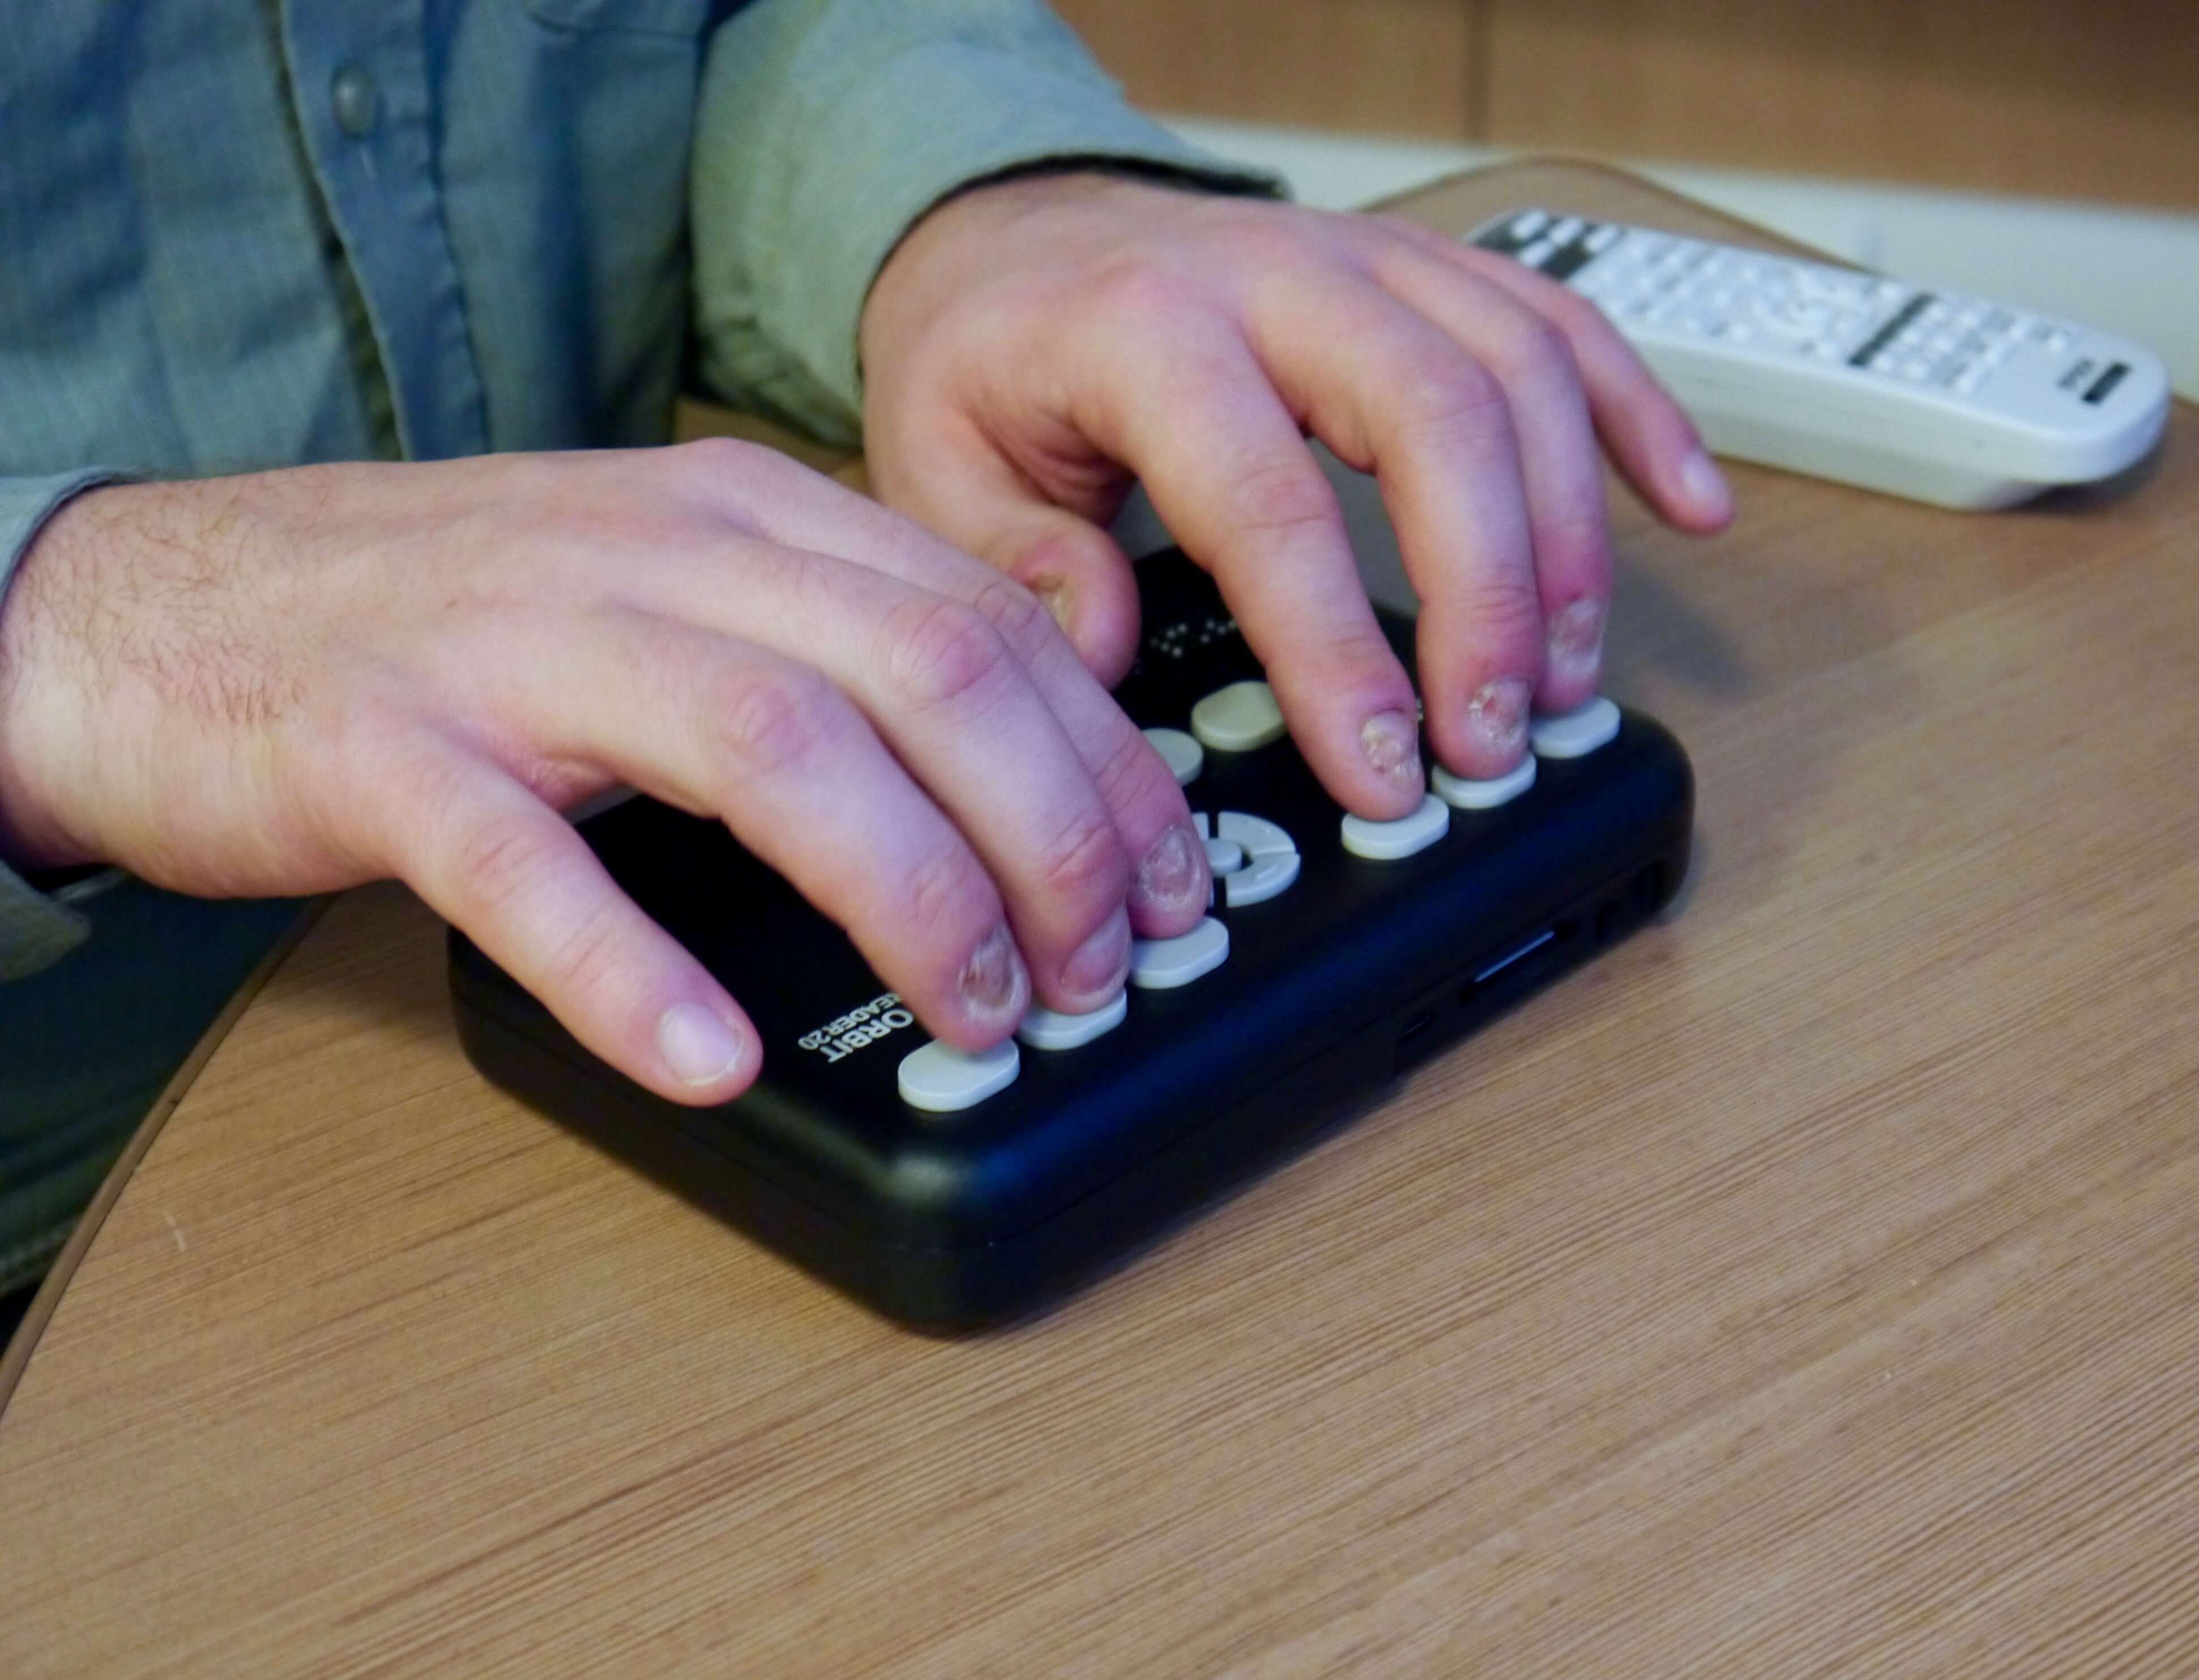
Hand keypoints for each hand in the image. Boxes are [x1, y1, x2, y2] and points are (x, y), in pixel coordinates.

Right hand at [0, 445, 1208, 1100]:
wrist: (155, 605)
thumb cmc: (448, 619)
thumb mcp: (673, 589)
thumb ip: (831, 649)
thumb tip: (1019, 760)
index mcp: (745, 518)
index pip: (992, 624)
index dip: (1111, 766)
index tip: (1173, 883)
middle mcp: (657, 557)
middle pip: (927, 675)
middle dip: (1058, 836)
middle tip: (1102, 971)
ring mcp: (516, 648)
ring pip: (776, 749)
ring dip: (914, 895)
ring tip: (980, 1015)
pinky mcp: (384, 751)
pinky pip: (529, 863)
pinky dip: (632, 966)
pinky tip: (713, 1056)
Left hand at [860, 174, 1733, 820]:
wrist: (1019, 237)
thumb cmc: (993, 356)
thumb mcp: (938, 461)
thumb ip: (1015, 560)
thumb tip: (1102, 648)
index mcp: (1150, 330)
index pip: (1271, 501)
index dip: (1339, 650)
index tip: (1378, 765)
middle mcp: (1283, 275)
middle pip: (1439, 420)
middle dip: (1488, 596)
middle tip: (1493, 737)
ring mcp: (1373, 264)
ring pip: (1523, 375)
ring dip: (1569, 537)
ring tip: (1563, 677)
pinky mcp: (1431, 276)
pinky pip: (1565, 328)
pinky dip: (1640, 419)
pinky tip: (1689, 511)